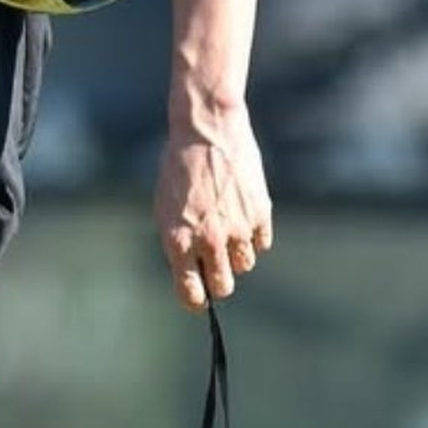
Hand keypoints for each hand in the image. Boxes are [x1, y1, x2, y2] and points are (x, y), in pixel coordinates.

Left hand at [153, 106, 272, 310]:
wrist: (207, 129)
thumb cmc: (178, 164)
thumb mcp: (165, 203)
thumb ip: (178, 239)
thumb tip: (191, 269)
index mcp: (178, 239)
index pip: (190, 293)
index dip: (194, 298)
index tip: (197, 296)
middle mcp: (208, 240)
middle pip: (223, 287)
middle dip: (217, 279)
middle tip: (214, 261)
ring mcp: (237, 229)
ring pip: (244, 265)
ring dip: (235, 253)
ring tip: (225, 223)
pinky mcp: (260, 215)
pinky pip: (261, 243)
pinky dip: (253, 234)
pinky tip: (241, 210)